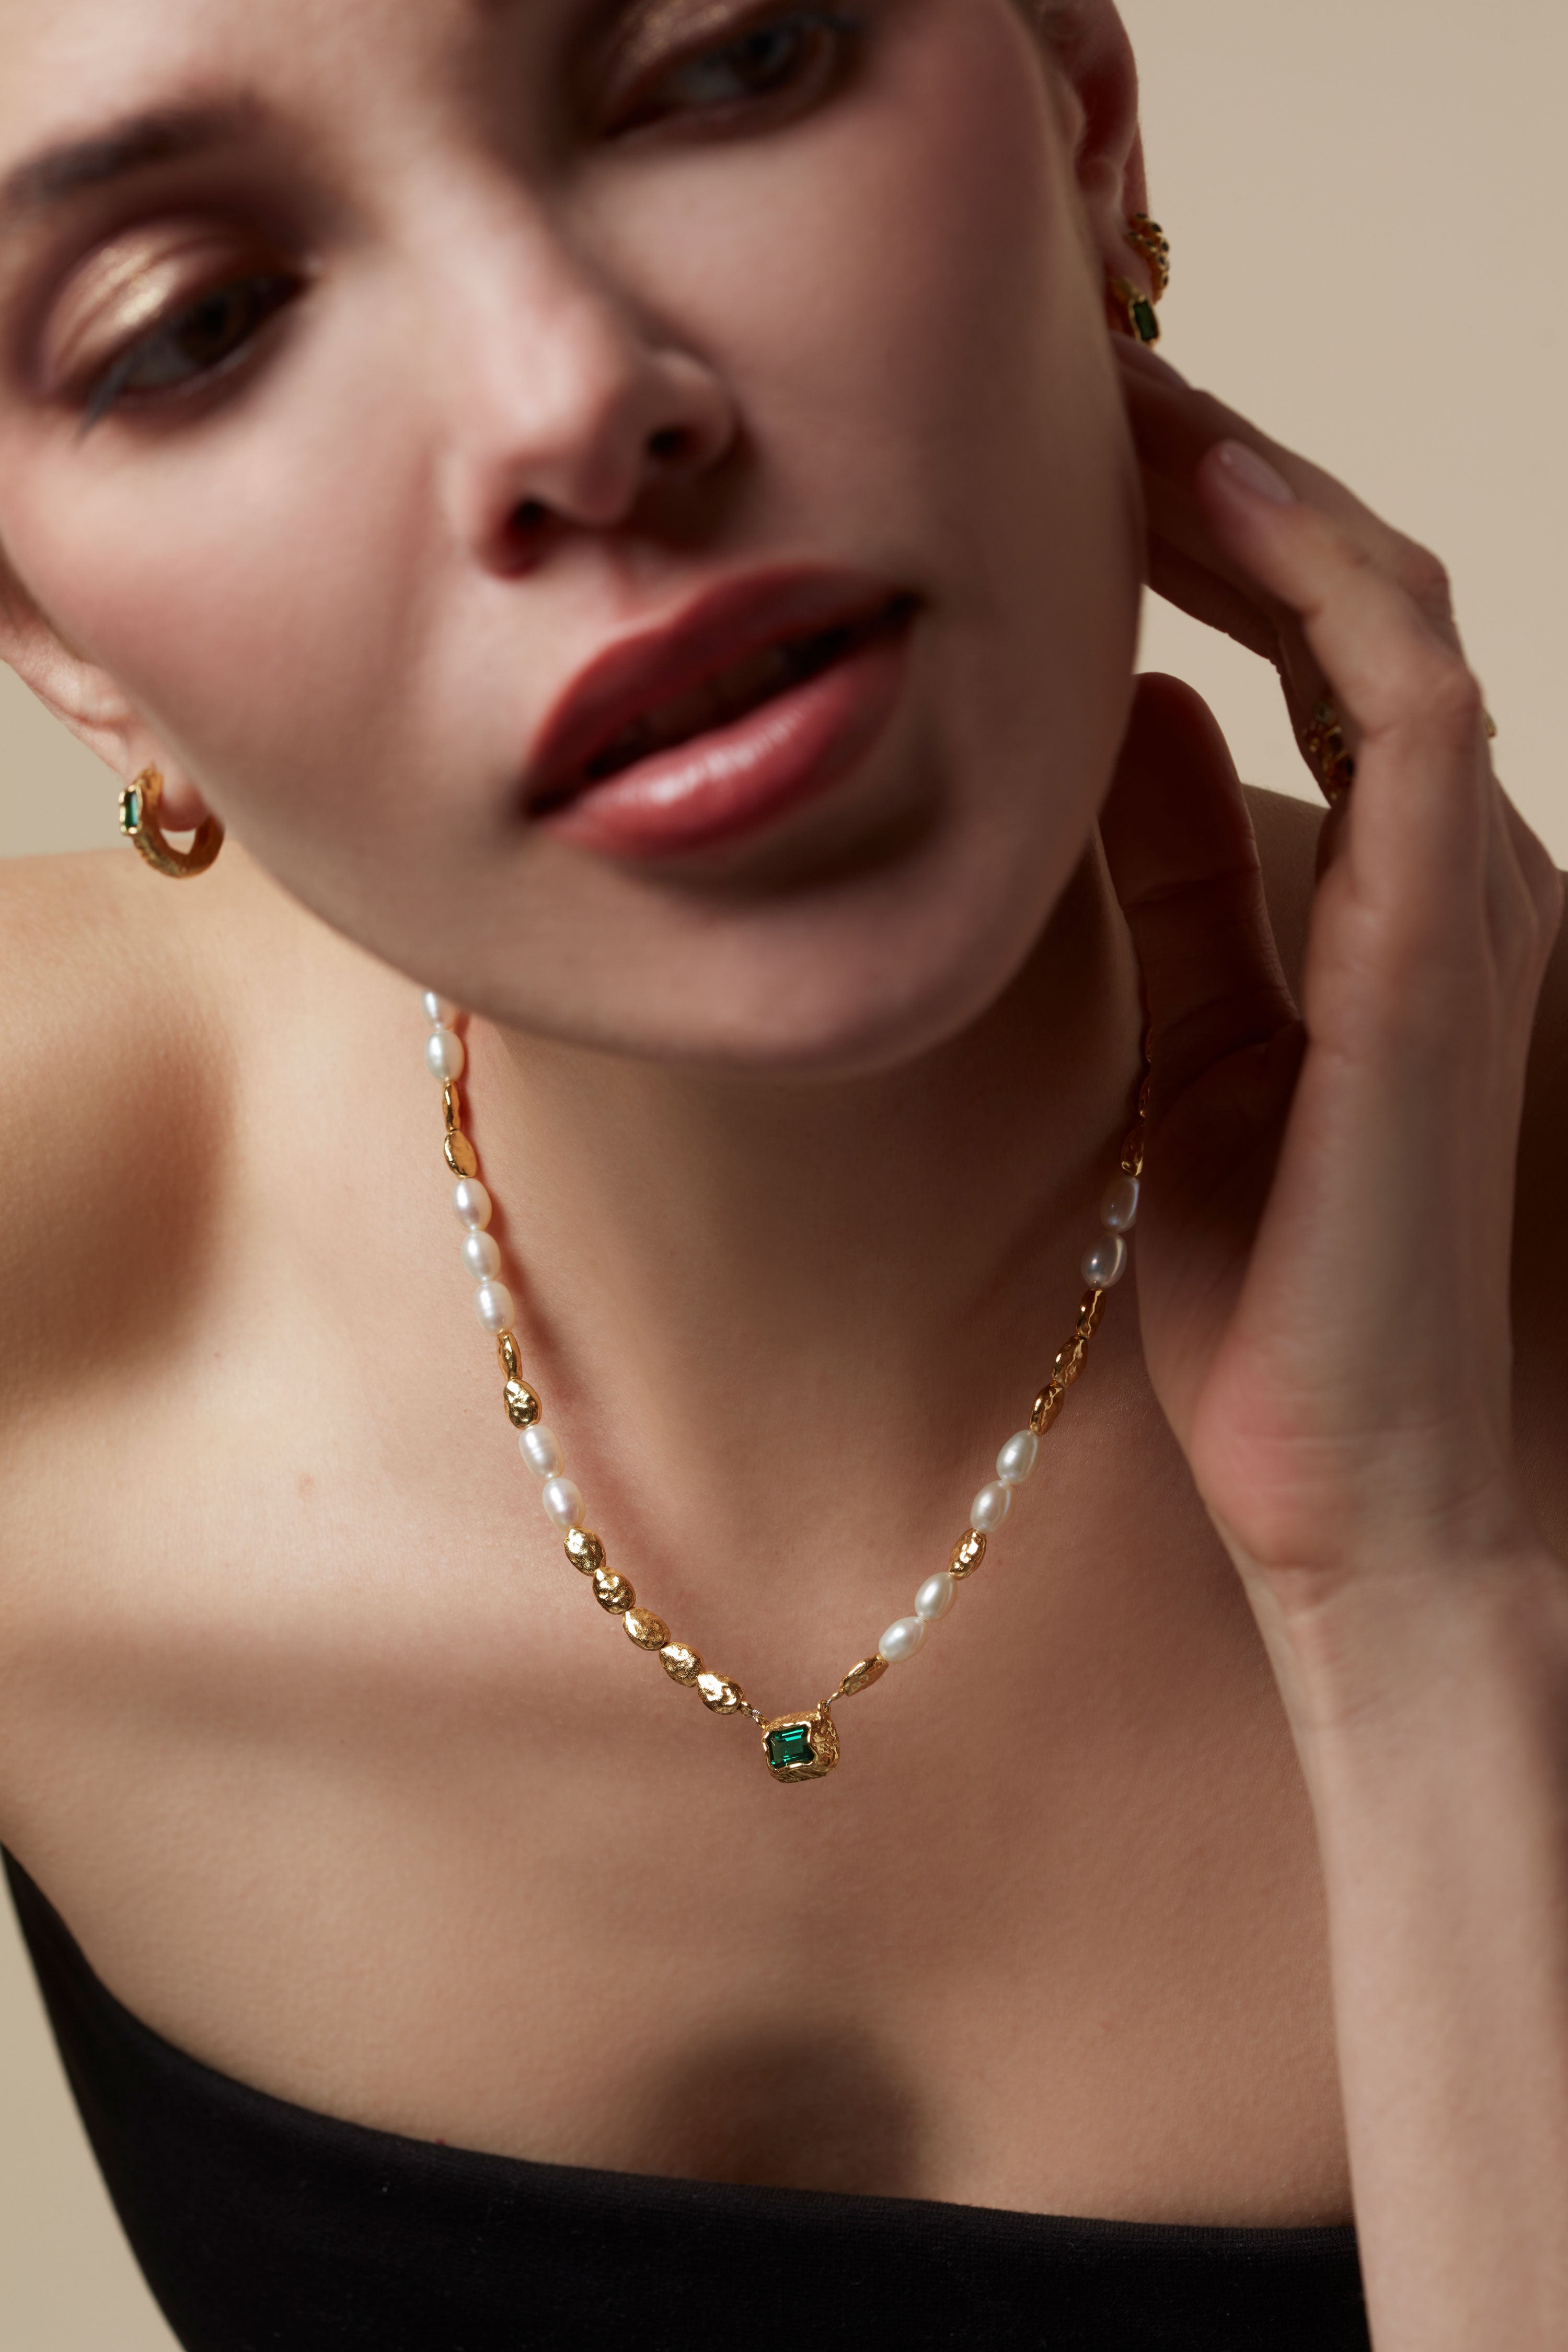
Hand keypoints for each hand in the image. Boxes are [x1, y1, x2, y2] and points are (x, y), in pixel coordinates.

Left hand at [1100, 341, 1562, 1700]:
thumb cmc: (1273, 1288)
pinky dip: (1321, 596)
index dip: (1213, 527)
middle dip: (1232, 473)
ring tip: (1135, 412)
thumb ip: (1177, 883)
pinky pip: (1413, 715)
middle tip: (1091, 388)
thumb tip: (1124, 727)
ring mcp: (1462, 905)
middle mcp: (1452, 870)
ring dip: (1269, 495)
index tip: (1080, 462)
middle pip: (1356, 589)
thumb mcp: (1192, 1038)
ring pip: (1392, 613)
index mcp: (1391, 890)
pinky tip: (1207, 530)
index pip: (1315, 640)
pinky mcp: (1430, 961)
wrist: (1344, 1485)